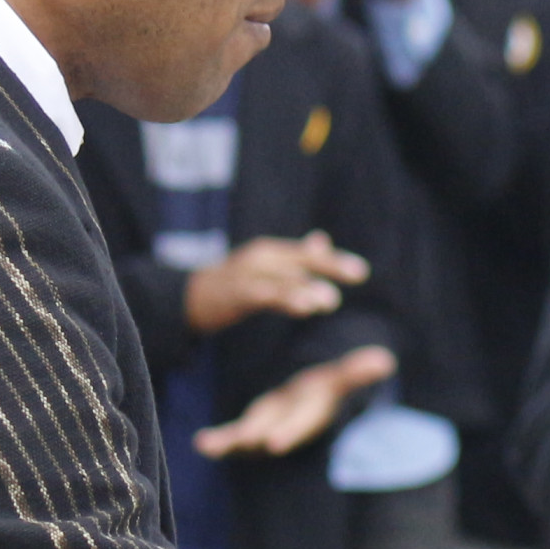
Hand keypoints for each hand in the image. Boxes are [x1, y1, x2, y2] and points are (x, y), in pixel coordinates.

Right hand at [184, 232, 370, 334]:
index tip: (361, 272)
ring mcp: (246, 274)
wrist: (187, 297)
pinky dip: (282, 298)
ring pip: (282, 278)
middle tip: (358, 273)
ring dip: (307, 287)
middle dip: (329, 266)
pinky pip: (261, 295)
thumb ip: (295, 258)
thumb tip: (322, 241)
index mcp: (272, 254)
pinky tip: (303, 308)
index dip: (334, 261)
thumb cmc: (232, 283)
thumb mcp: (266, 267)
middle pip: (300, 260)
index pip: (308, 255)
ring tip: (330, 300)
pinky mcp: (233, 293)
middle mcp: (261, 258)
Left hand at [196, 345, 396, 459]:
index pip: (299, 424)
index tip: (276, 443)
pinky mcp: (247, 431)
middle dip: (257, 440)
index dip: (289, 433)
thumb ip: (356, 372)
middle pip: (270, 434)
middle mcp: (285, 427)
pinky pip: (230, 438)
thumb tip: (386, 360)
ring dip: (227, 444)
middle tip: (242, 444)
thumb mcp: (336, 379)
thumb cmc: (321, 391)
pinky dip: (216, 443)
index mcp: (307, 415)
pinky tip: (200, 444)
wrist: (302, 407)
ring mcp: (264, 432)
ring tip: (206, 445)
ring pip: (245, 440)